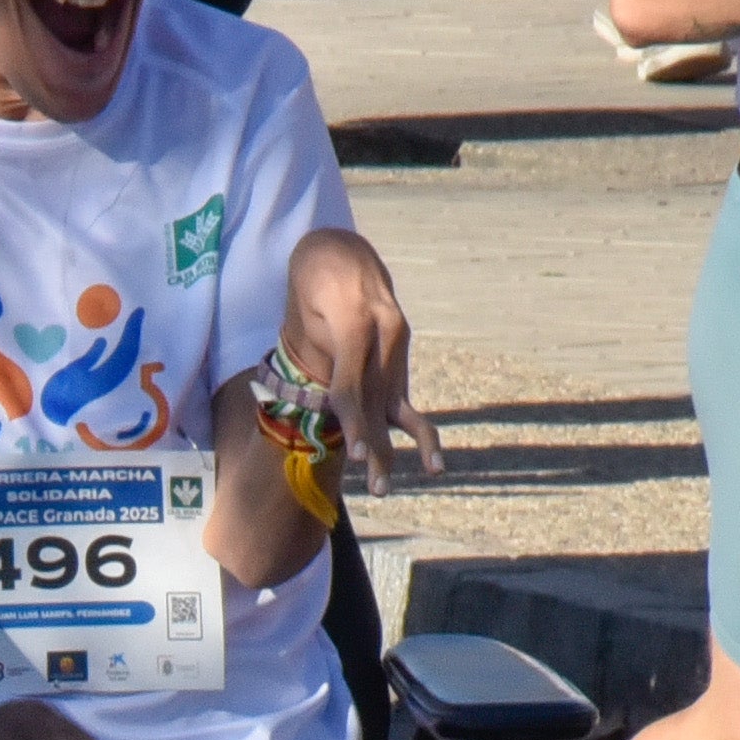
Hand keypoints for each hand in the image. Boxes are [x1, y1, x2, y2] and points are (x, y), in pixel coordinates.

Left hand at [279, 230, 436, 493]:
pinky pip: (404, 397)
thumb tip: (323, 405)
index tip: (360, 454)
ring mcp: (397, 346)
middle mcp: (386, 334)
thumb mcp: (307, 306)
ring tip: (389, 485)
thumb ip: (318, 350)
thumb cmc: (314, 282)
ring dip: (393, 447)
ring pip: (393, 403)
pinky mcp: (399, 356)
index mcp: (359, 321)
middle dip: (375, 445)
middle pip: (376, 401)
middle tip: (376, 486)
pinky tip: (432, 463)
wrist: (340, 253)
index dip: (355, 421)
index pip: (354, 384)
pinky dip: (417, 432)